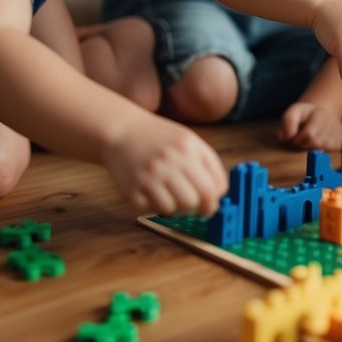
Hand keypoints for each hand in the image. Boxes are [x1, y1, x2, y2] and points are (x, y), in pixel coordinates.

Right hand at [103, 115, 227, 216]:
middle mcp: (168, 161)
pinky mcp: (131, 190)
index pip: (211, 187)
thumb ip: (209, 165)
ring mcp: (148, 176)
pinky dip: (156, 205)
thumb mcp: (189, 141)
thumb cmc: (160, 139)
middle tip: (193, 205)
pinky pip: (152, 210)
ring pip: (174, 209)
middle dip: (196, 207)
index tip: (211, 205)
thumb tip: (219, 195)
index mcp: (187, 149)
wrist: (122, 130)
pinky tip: (153, 192)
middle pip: (194, 201)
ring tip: (171, 195)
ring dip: (176, 207)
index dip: (213, 201)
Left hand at [278, 102, 341, 151]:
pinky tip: (317, 144)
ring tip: (309, 142)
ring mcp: (339, 132)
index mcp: (319, 113)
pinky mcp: (341, 141)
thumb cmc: (303, 116)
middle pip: (317, 144)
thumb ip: (287, 123)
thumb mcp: (293, 113)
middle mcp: (332, 122)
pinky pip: (330, 153)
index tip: (294, 138)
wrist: (320, 115)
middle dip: (304, 146)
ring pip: (324, 150)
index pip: (310, 134)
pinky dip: (321, 151)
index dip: (298, 140)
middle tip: (300, 142)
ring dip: (312, 149)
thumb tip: (284, 137)